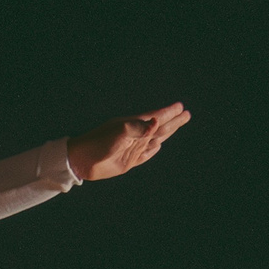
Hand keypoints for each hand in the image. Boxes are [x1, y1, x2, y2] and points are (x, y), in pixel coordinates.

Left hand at [65, 102, 189, 182]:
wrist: (83, 161)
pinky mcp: (129, 161)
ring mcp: (133, 148)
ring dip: (167, 133)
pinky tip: (158, 146)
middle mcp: (135, 136)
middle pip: (159, 127)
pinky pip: (145, 155)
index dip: (168, 113)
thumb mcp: (119, 132)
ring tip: (177, 126)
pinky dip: (153, 150)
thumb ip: (138, 127)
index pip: (156, 117)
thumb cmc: (99, 142)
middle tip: (186, 114)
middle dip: (173, 121)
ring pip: (155, 140)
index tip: (180, 107)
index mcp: (134, 125)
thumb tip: (157, 122)